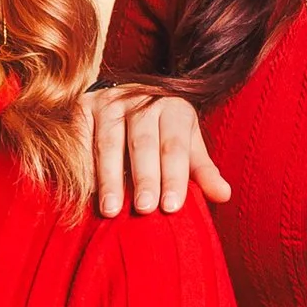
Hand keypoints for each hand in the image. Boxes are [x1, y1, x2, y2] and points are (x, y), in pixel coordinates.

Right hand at [89, 86, 229, 218]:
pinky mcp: (82, 106)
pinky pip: (81, 137)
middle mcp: (141, 99)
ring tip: (111, 210)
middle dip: (144, 177)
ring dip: (109, 178)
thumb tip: (224, 196)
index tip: (172, 206)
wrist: (127, 97)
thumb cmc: (162, 131)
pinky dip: (82, 164)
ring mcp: (109, 101)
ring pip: (109, 142)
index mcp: (173, 107)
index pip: (174, 145)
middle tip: (144, 209)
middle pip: (143, 142)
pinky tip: (85, 191)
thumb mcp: (187, 144)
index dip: (174, 176)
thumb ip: (202, 170)